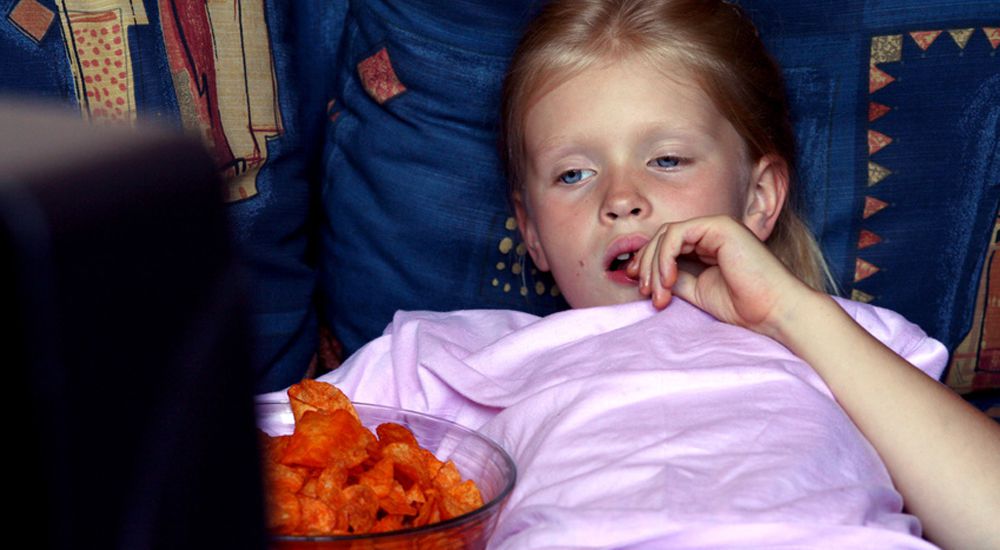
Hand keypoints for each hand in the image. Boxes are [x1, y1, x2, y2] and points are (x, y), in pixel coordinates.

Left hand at [625, 215, 813, 335]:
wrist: (774, 311)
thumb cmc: (744, 305)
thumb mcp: (697, 291)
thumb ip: (675, 278)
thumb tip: (648, 275)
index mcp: (708, 246)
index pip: (667, 245)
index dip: (648, 263)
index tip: (641, 288)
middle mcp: (712, 233)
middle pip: (663, 237)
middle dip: (648, 264)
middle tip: (646, 293)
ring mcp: (717, 227)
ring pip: (667, 234)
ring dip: (654, 264)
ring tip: (658, 293)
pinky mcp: (720, 226)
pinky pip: (677, 234)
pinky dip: (665, 256)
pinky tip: (667, 280)